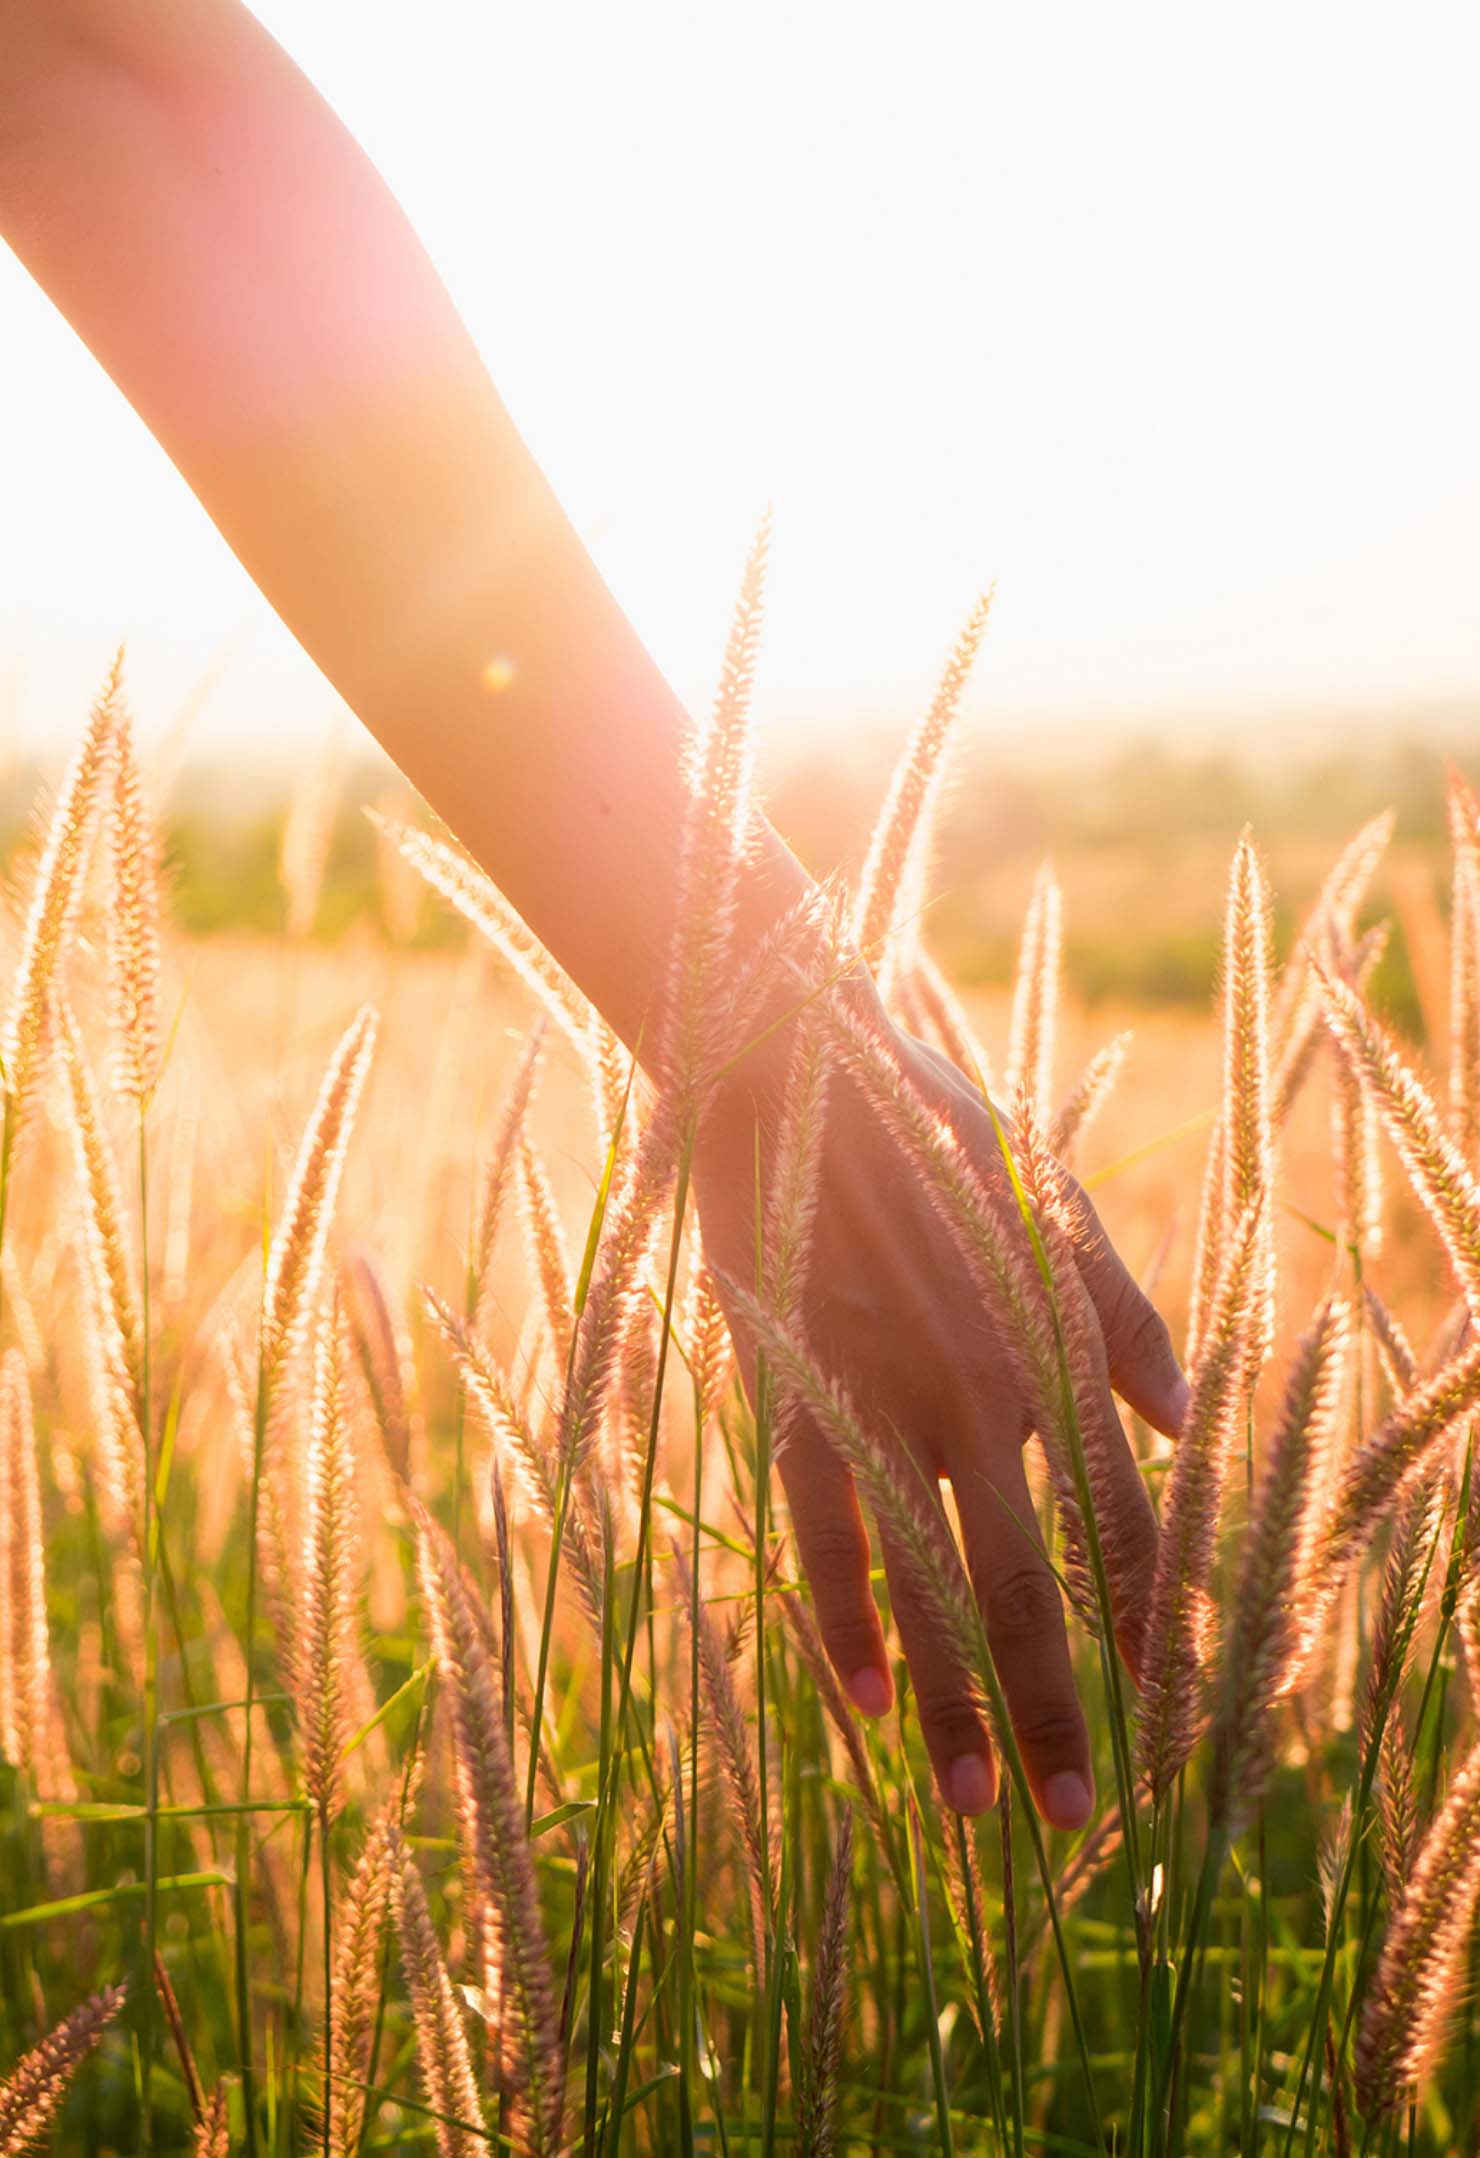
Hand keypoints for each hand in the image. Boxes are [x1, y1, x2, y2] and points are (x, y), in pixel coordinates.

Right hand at [693, 1011, 1186, 1831]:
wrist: (798, 1066)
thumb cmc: (935, 1132)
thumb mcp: (1056, 1204)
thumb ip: (1123, 1317)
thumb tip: (1185, 1428)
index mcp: (1051, 1347)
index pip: (1117, 1515)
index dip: (1146, 1616)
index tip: (1165, 1704)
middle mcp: (980, 1392)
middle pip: (1031, 1578)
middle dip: (1057, 1704)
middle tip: (1079, 1816)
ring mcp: (883, 1397)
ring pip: (929, 1580)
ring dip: (955, 1700)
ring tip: (970, 1806)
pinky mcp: (794, 1391)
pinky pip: (822, 1529)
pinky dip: (843, 1618)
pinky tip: (861, 1700)